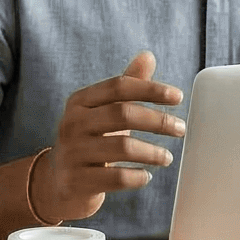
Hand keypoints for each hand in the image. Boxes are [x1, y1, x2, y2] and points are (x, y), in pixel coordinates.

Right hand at [35, 51, 186, 220]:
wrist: (58, 183)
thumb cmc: (90, 142)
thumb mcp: (103, 112)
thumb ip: (125, 87)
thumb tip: (148, 56)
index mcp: (79, 102)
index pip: (118, 86)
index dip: (150, 89)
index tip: (178, 97)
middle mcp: (72, 124)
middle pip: (122, 114)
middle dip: (157, 120)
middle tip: (180, 128)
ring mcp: (71, 153)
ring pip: (122, 148)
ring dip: (152, 152)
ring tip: (167, 157)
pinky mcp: (75, 182)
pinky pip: (116, 178)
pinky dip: (137, 177)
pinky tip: (146, 176)